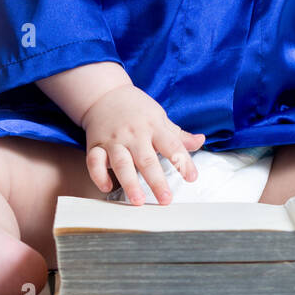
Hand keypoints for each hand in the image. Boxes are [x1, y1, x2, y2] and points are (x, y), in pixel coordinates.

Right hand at [81, 86, 205, 204]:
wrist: (105, 93)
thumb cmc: (136, 109)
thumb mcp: (160, 117)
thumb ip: (179, 135)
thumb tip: (200, 141)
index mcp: (153, 127)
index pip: (172, 145)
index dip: (183, 161)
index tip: (191, 177)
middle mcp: (134, 134)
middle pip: (146, 159)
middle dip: (156, 181)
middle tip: (165, 199)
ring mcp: (114, 140)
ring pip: (121, 163)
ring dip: (129, 183)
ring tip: (138, 201)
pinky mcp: (96, 145)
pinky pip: (94, 161)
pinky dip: (99, 175)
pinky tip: (107, 188)